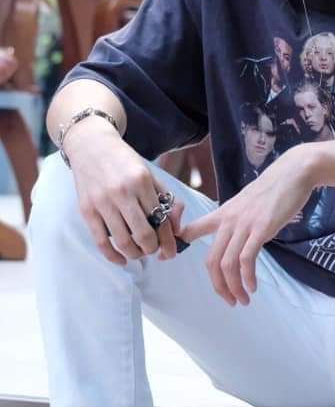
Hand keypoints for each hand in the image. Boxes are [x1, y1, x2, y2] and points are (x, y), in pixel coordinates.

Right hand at [65, 118, 183, 265]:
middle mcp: (122, 192)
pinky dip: (113, 257)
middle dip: (152, 249)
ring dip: (135, 254)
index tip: (171, 251)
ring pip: (123, 241)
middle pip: (143, 234)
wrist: (91, 146)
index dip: (169, 241)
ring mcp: (102, 202)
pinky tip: (122, 260)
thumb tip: (177, 229)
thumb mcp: (151, 174)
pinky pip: (101, 242)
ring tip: (139, 253)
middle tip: (154, 250)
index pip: (160, 219)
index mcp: (142, 181)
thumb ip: (168, 199)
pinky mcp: (87, 210)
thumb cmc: (125, 162)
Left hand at [179, 144, 317, 306]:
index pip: (191, 230)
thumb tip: (236, 235)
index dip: (177, 244)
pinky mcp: (261, 228)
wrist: (293, 172)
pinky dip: (247, 277)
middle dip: (218, 286)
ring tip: (243, 300)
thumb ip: (237, 219)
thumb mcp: (246, 202)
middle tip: (229, 301)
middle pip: (211, 260)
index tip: (165, 259)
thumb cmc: (273, 188)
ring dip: (234, 287)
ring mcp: (244, 224)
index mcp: (222, 214)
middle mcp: (228, 221)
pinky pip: (246, 259)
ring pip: (227, 264)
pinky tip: (253, 286)